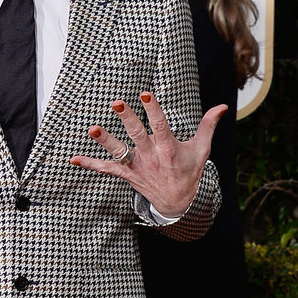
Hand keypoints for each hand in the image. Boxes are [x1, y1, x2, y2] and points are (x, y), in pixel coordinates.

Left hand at [72, 92, 226, 217]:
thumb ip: (208, 125)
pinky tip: (74, 159)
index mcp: (168, 148)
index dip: (153, 109)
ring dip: (105, 141)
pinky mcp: (127, 175)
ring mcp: (137, 166)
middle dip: (127, 119)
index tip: (145, 94)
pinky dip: (91, 165)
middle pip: (137, 135)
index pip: (160, 125)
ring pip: (119, 152)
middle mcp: (151, 156)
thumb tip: (222, 105)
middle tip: (116, 103)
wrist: (178, 203)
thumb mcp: (202, 149)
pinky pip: (107, 170)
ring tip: (92, 129)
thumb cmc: (189, 172)